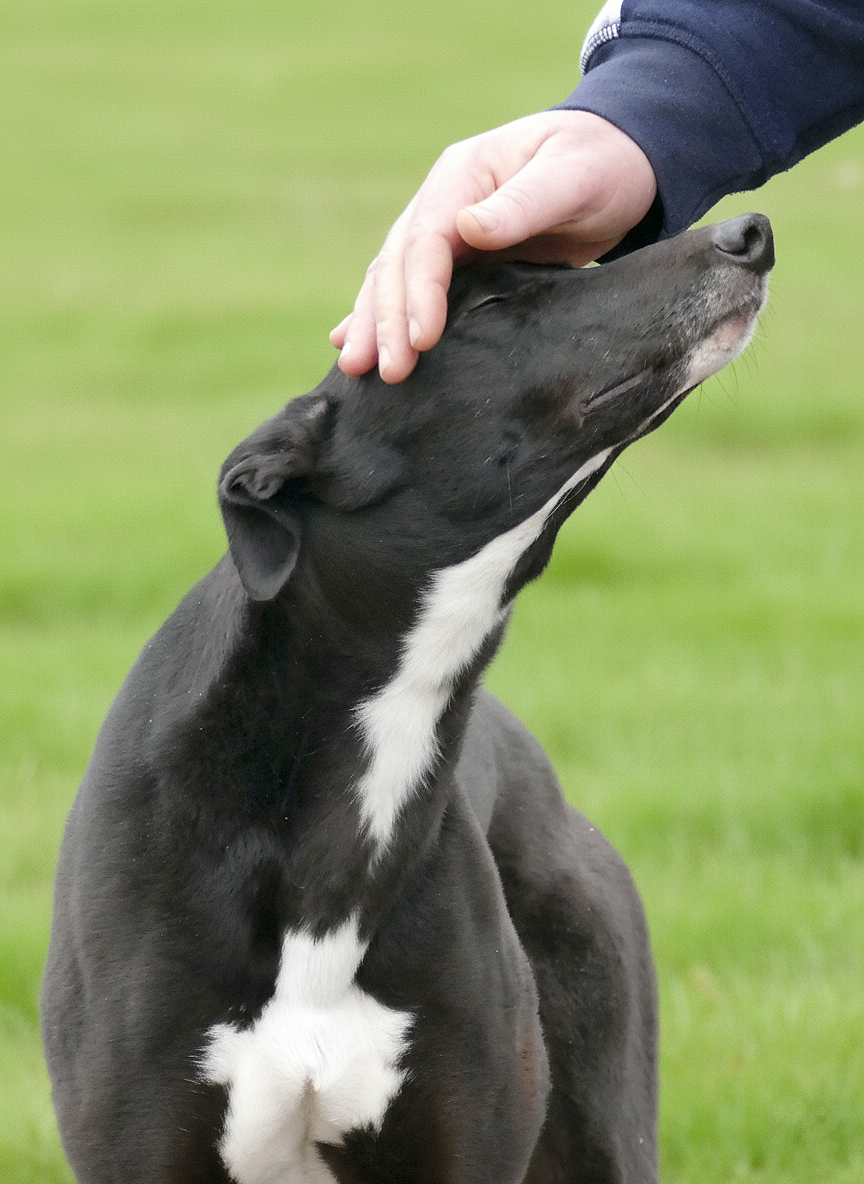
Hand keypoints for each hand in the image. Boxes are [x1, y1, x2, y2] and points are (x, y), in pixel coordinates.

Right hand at [330, 110, 656, 383]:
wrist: (620, 161)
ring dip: (373, 323)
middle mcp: (442, 202)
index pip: (426, 239)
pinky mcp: (458, 260)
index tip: (421, 340)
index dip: (419, 291)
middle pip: (398, 263)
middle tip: (385, 371)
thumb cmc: (603, 163)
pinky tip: (350, 343)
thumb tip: (468, 227)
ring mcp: (444, 231)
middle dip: (386, 319)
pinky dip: (383, 316)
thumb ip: (524, 202)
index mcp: (463, 174)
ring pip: (393, 279)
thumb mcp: (573, 176)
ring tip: (356, 369)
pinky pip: (411, 289)